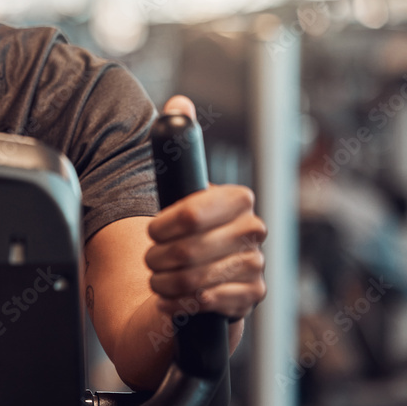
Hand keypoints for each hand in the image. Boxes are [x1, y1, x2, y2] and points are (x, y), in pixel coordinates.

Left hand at [144, 96, 266, 320]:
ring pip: (195, 279)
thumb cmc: (186, 232)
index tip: (151, 231)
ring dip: (165, 282)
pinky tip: (174, 300)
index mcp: (237, 199)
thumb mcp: (180, 188)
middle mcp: (253, 231)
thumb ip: (179, 144)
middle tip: (151, 260)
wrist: (198, 276)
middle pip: (189, 250)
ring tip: (158, 279)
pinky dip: (181, 304)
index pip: (192, 213)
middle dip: (159, 258)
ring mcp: (255, 266)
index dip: (163, 226)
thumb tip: (179, 102)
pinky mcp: (251, 297)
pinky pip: (208, 303)